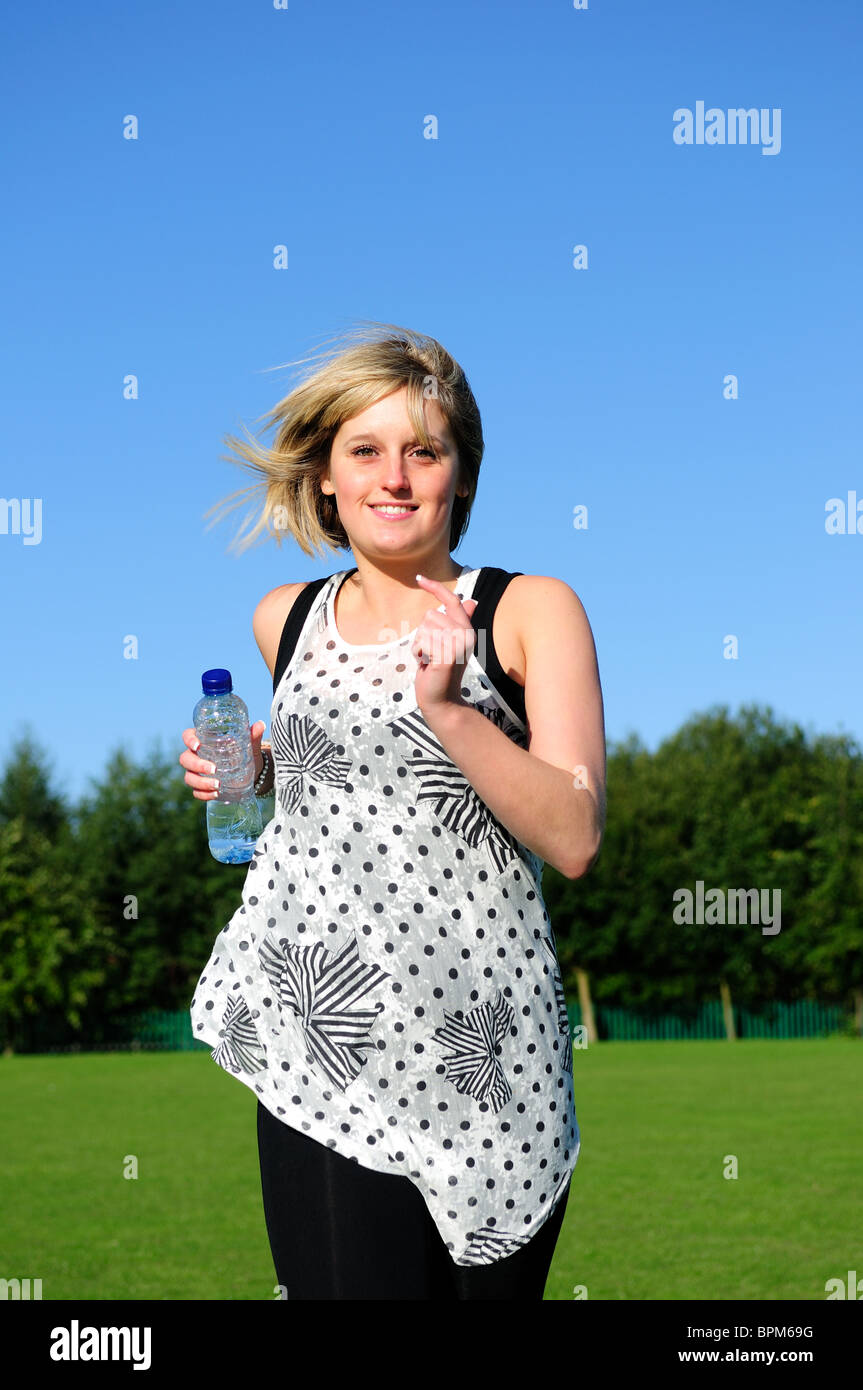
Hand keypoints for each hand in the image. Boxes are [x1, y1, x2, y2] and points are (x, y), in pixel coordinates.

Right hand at [179, 720, 266, 799]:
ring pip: (189, 777)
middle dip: (197, 765)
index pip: (187, 736)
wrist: (251, 772)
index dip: (188, 740)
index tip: (197, 746)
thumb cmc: (244, 752)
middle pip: (185, 759)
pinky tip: (215, 794)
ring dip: (201, 782)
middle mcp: (196, 755)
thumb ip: (252, 735)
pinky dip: (204, 794)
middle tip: (214, 769)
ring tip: (218, 785)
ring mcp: (197, 772)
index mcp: (203, 740)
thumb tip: (260, 725)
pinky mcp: (202, 787)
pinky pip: (196, 792)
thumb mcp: (249, 744)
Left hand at [411, 574, 477, 713]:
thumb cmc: (442, 671)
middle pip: (430, 615)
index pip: (452, 601)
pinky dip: (418, 654)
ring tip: (430, 660)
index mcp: (466, 629)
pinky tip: (427, 666)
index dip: (436, 587)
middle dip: (423, 634)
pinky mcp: (448, 656)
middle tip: (431, 653)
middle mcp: (466, 634)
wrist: (441, 700)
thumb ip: (459, 623)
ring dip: (420, 645)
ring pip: (424, 628)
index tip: (419, 578)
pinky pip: (423, 642)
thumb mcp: (450, 643)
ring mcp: (458, 645)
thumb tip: (472, 601)